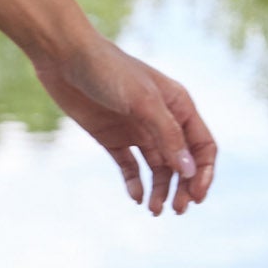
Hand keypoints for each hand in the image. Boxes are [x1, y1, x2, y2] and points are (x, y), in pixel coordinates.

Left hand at [29, 29, 216, 215]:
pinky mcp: (112, 137)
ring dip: (160, 189)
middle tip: (177, 210)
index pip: (202, 146)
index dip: (203, 173)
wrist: (65, 57)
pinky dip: (135, 183)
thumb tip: (188, 171)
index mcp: (179, 106)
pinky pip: (130, 166)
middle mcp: (161, 120)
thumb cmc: (109, 70)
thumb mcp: (143, 101)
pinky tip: (136, 196)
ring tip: (154, 210)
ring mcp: (137, 129)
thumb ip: (167, 135)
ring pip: (157, 168)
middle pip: (182, 162)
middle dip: (183, 187)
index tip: (196, 196)